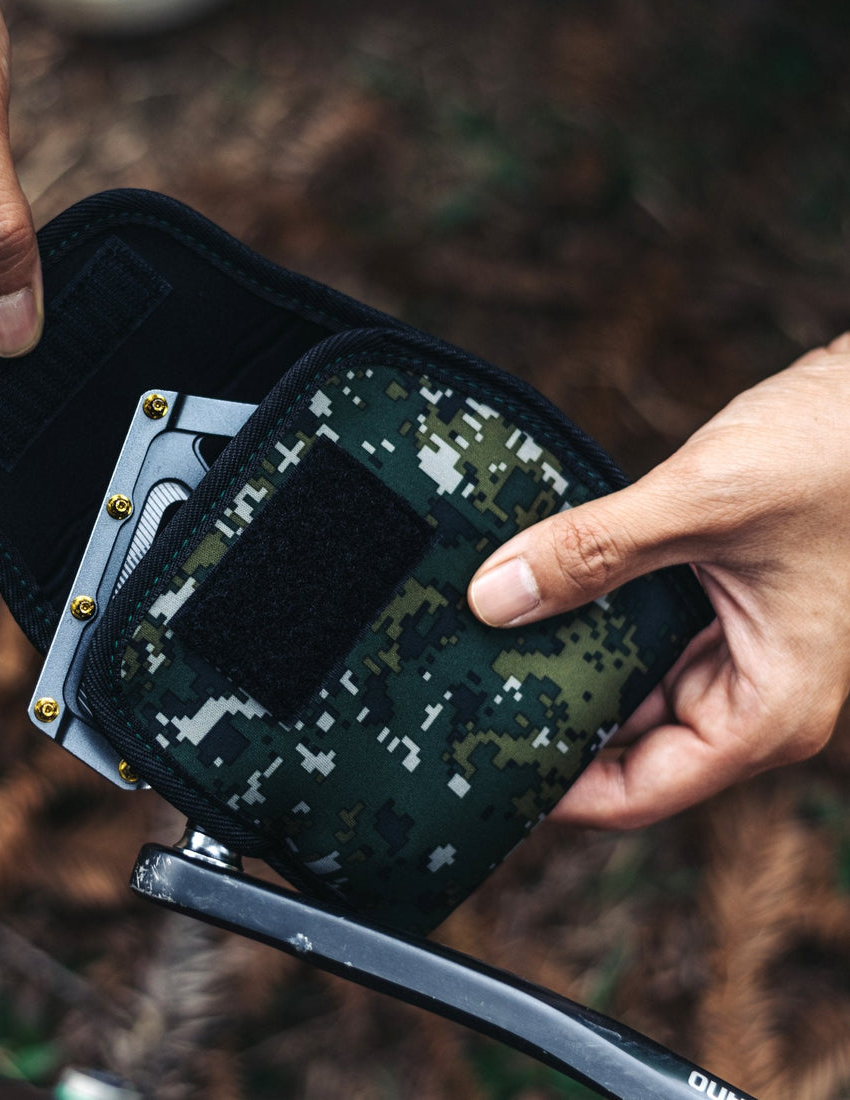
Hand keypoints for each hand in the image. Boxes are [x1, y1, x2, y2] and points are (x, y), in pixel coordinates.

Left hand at [467, 334, 849, 828]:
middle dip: (548, 727)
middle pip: (625, 749)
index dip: (554, 791)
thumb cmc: (836, 452)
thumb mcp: (703, 501)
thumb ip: (595, 551)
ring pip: (626, 693)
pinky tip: (533, 609)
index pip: (637, 792)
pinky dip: (589, 629)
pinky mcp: (717, 613)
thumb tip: (493, 598)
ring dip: (564, 673)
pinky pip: (637, 643)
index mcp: (767, 712)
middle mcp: (752, 698)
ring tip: (479, 661)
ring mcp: (734, 656)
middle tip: (461, 706)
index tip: (481, 767)